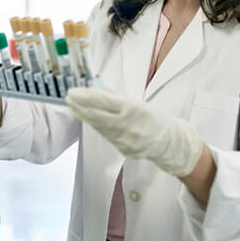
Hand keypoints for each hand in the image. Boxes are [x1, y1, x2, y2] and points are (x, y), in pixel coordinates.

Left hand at [66, 87, 203, 176]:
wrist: (170, 143)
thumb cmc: (154, 118)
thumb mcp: (138, 104)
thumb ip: (117, 100)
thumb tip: (95, 92)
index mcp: (135, 110)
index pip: (105, 102)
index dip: (88, 97)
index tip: (76, 91)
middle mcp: (129, 126)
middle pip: (98, 115)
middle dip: (80, 106)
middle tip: (69, 97)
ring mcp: (125, 140)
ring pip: (99, 126)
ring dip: (84, 115)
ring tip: (73, 106)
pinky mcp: (123, 149)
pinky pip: (105, 134)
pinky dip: (95, 125)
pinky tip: (86, 117)